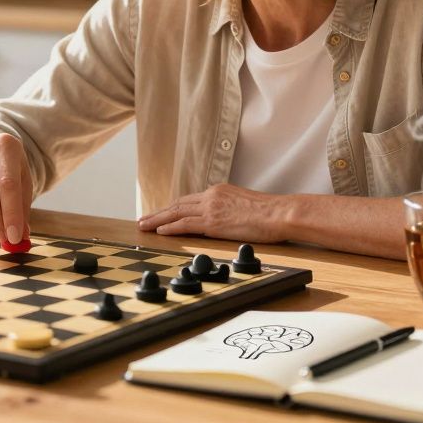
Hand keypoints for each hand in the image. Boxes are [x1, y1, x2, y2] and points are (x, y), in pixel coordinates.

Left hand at [137, 183, 293, 242]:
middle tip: (144, 219)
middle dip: (159, 212)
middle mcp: (211, 196)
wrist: (279, 213)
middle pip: (178, 204)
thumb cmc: (270, 213)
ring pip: (176, 213)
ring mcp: (211, 208)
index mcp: (219, 191)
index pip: (189, 199)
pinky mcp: (213, 222)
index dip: (173, 207)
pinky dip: (170, 227)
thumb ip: (229, 208)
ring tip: (144, 226)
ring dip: (158, 220)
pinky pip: (185, 224)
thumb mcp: (245, 204)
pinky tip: (160, 231)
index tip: (162, 213)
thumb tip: (225, 219)